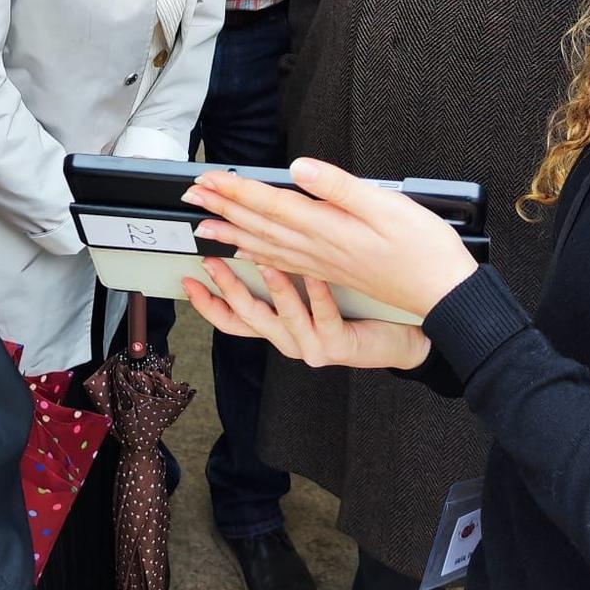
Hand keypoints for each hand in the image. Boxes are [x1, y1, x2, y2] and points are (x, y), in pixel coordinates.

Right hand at [180, 258, 429, 370]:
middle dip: (227, 287)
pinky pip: (325, 316)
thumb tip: (251, 243)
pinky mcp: (338, 345)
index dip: (207, 301)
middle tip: (212, 261)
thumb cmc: (355, 313)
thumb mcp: (309, 298)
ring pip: (283, 318)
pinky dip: (318, 293)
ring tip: (264, 261)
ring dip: (272, 287)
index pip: (233, 318)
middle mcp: (290, 340)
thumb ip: (282, 276)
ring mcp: (312, 346)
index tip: (188, 279)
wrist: (401, 339)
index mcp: (280, 326)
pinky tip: (317, 274)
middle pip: (249, 318)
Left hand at [182, 157, 477, 319]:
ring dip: (232, 232)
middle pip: (260, 224)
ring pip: (266, 245)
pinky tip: (248, 251)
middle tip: (191, 195)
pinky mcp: (333, 272)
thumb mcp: (388, 208)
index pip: (270, 204)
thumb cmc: (425, 251)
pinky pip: (284, 262)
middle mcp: (319, 249)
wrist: (445, 296)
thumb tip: (300, 169)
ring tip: (203, 224)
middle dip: (222, 207)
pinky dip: (259, 253)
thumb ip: (340, 188)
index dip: (235, 189)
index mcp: (329, 228)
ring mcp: (324, 264)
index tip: (208, 177)